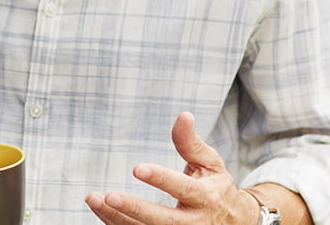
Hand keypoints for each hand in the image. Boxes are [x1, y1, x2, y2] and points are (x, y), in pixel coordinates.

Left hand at [84, 112, 257, 224]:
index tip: (137, 168)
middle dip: (135, 208)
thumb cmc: (215, 186)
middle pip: (163, 220)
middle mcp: (194, 222)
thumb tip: (183, 115)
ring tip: (94, 199)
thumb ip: (191, 143)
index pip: (182, 189)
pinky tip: (101, 210)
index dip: (160, 179)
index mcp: (206, 196)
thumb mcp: (210, 163)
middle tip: (109, 196)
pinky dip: (117, 224)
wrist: (235, 223)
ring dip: (117, 218)